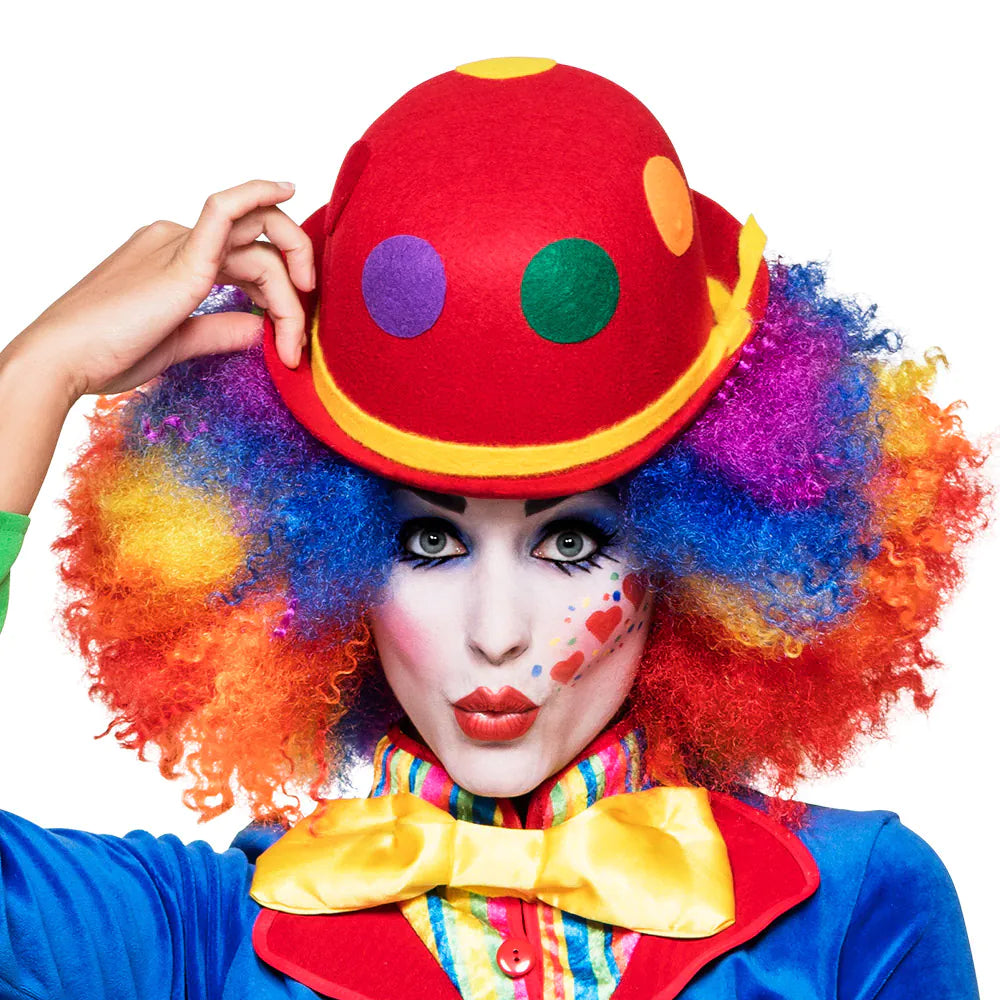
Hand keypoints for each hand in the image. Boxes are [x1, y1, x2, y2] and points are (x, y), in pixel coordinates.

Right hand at [13, 178, 314, 398]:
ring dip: (291, 297)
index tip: (291, 336)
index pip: (247, 259)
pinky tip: (289, 188)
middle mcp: (178, 242)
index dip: (279, 294)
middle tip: (306, 323)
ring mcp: (179, 243)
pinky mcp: (182, 257)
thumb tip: (262, 329)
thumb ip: (222, 330)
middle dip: (297, 276)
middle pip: (261, 243)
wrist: (63, 360)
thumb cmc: (107, 353)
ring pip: (261, 247)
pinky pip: (225, 209)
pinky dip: (259, 194)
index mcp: (175, 259)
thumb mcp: (179, 342)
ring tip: (294, 344)